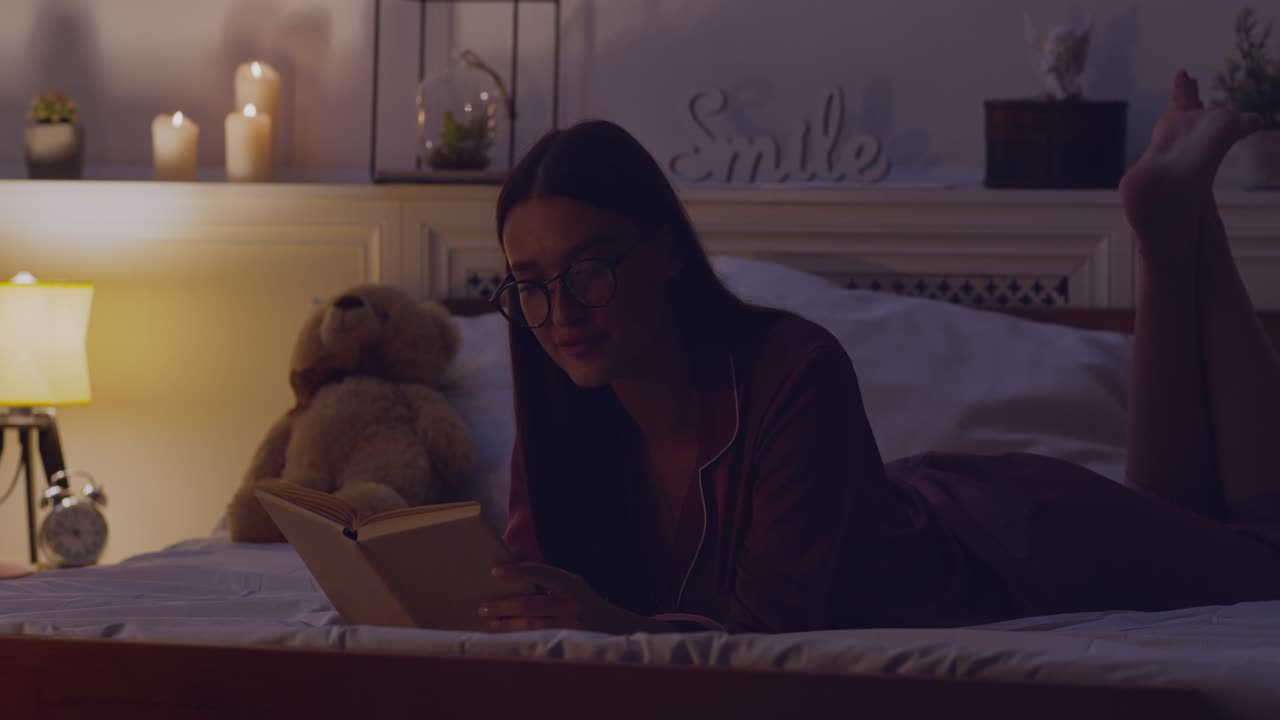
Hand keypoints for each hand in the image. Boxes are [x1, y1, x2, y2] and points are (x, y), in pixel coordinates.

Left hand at [479, 562, 671, 633]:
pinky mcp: (567, 641)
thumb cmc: (584, 600)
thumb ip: (548, 578)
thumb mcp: (572, 583)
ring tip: (490, 621)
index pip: (540, 573)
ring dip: (507, 624)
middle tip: (483, 605)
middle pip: (531, 604)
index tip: (495, 570)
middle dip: (504, 605)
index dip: (517, 571)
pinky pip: (538, 638)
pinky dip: (519, 637)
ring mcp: (569, 625)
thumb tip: (514, 568)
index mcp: (570, 583)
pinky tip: (504, 636)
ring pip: (532, 625)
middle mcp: (570, 603)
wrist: (615, 626)